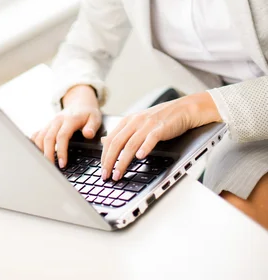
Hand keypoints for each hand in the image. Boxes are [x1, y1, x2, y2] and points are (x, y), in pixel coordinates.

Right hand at [30, 85, 100, 167]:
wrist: (79, 102)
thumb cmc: (88, 113)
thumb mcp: (95, 118)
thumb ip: (92, 127)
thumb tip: (88, 134)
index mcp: (70, 119)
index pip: (62, 136)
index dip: (61, 150)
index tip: (62, 164)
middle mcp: (57, 120)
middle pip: (48, 138)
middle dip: (48, 154)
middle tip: (51, 168)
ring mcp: (50, 123)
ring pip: (40, 137)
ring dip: (40, 151)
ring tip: (45, 164)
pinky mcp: (46, 125)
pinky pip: (36, 134)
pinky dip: (33, 144)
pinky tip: (36, 154)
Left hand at [101, 92, 220, 180]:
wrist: (182, 109)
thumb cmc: (160, 118)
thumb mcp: (137, 123)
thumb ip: (121, 132)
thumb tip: (103, 140)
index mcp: (128, 121)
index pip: (110, 139)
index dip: (104, 155)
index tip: (102, 170)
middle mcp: (135, 122)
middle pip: (117, 143)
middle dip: (109, 161)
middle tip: (106, 175)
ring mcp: (147, 125)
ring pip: (130, 144)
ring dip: (122, 161)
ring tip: (118, 174)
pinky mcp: (160, 128)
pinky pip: (150, 138)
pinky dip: (144, 148)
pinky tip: (140, 157)